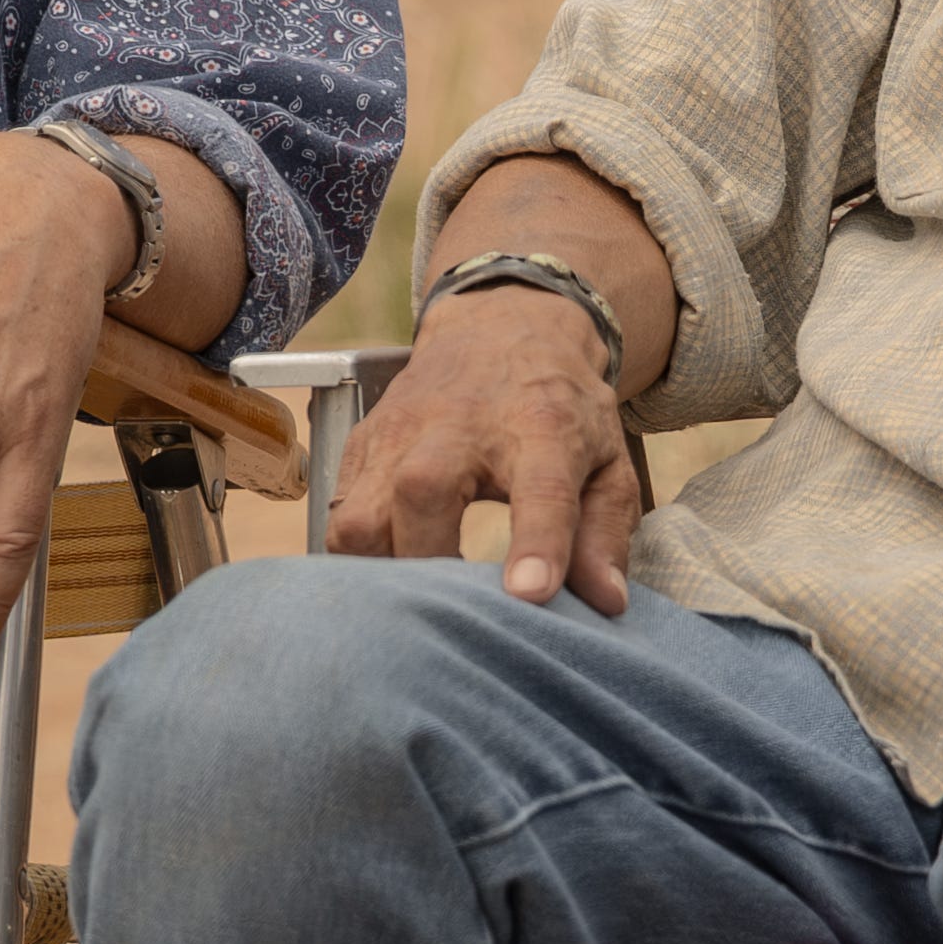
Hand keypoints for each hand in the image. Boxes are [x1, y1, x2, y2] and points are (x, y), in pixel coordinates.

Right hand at [325, 288, 640, 615]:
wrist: (501, 328)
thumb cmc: (558, 410)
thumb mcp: (606, 461)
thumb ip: (606, 534)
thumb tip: (606, 604)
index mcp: (543, 428)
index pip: (541, 489)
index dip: (538, 544)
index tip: (530, 595)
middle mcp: (461, 425)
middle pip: (423, 492)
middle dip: (430, 564)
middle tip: (455, 615)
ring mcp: (400, 432)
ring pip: (359, 515)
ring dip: (380, 572)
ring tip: (415, 602)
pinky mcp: (361, 443)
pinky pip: (336, 518)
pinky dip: (355, 560)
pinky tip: (388, 577)